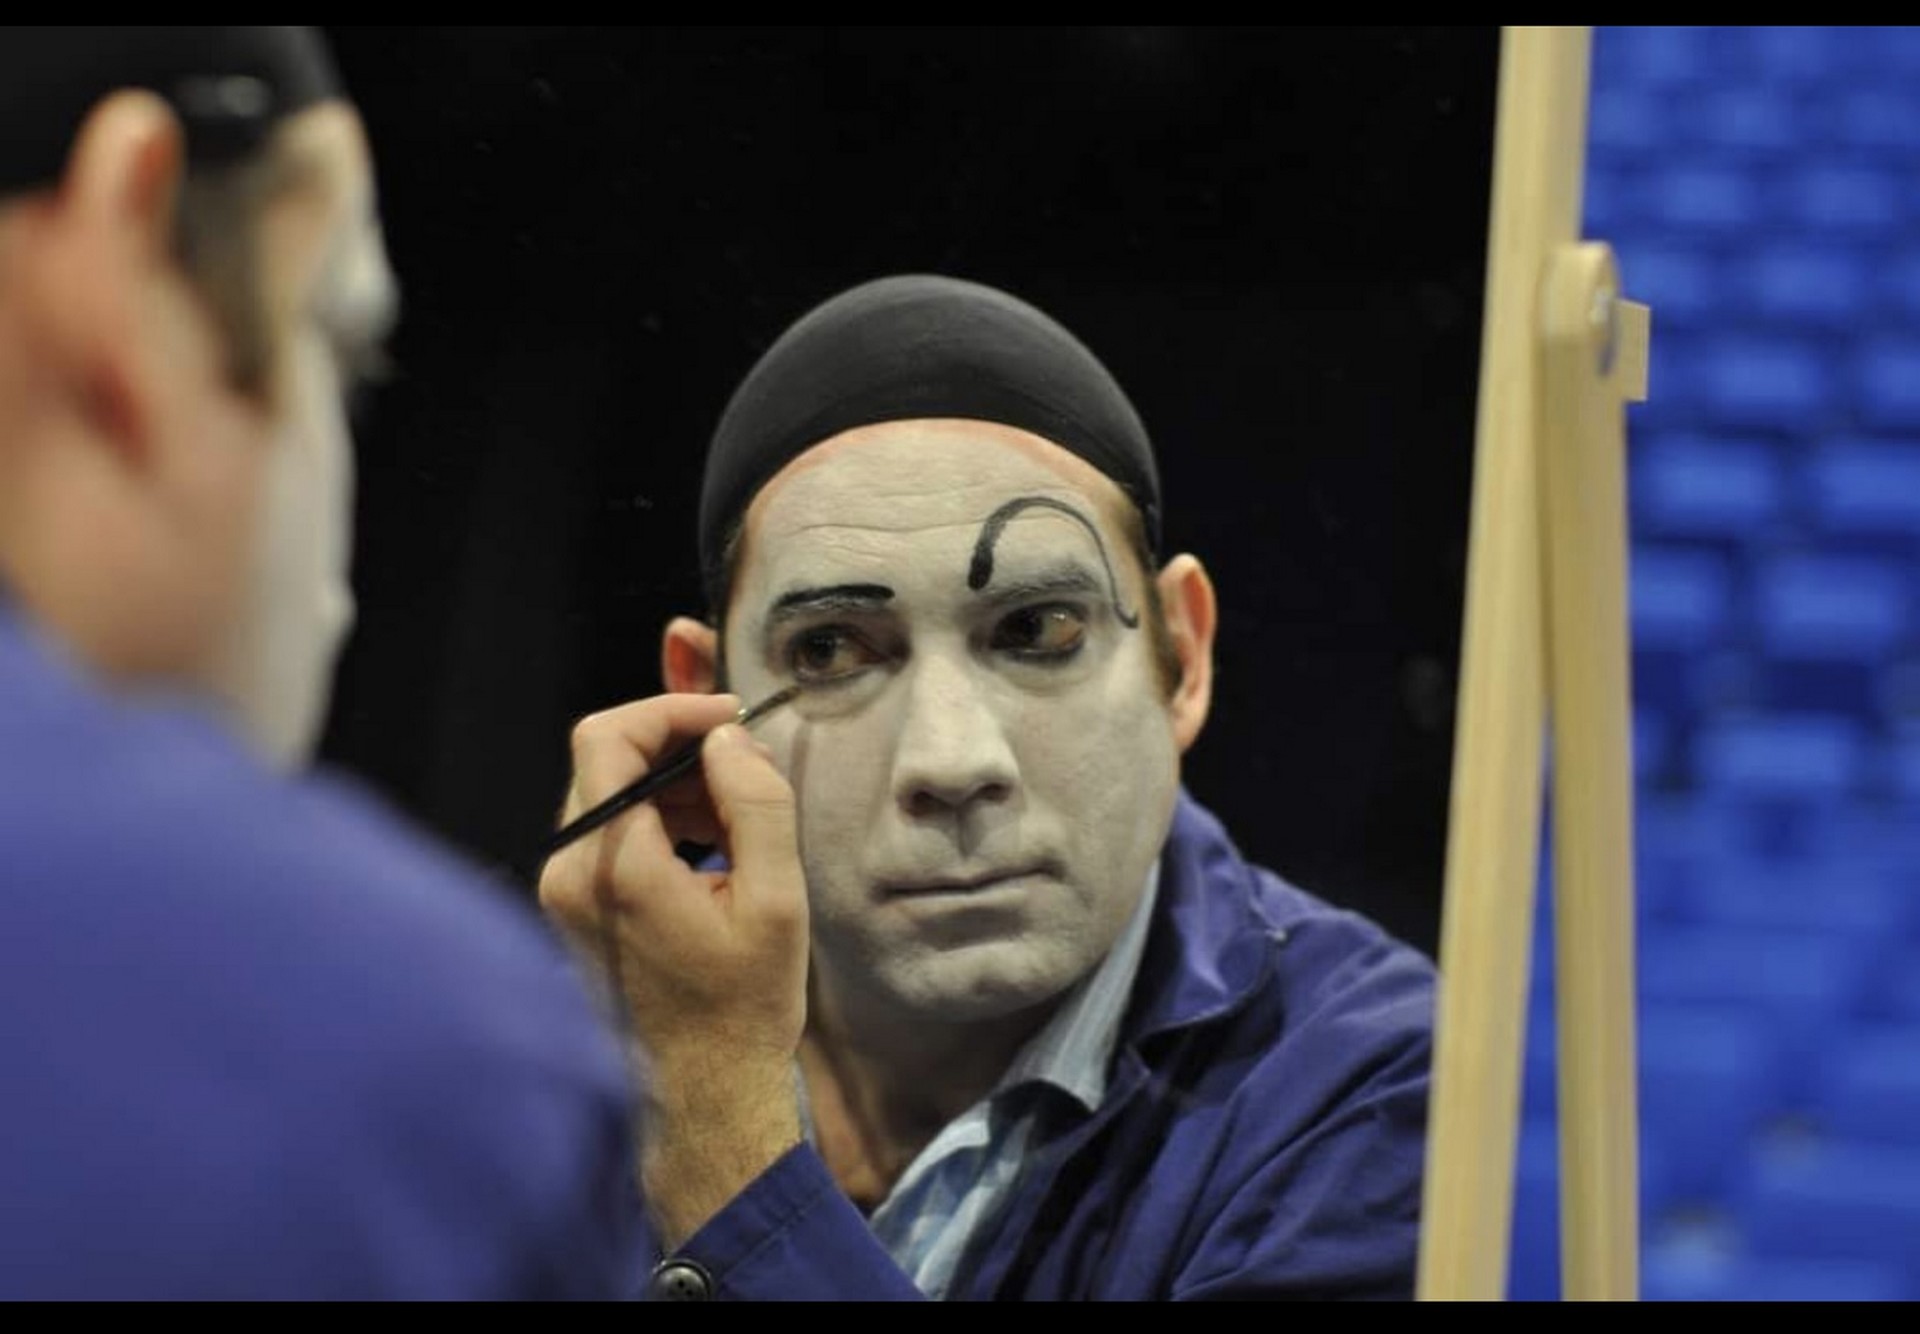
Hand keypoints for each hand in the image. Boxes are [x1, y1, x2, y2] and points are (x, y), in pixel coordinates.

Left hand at [539, 693, 808, 1244]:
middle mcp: (568, 874)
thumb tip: (728, 739)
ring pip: (606, 792)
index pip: (607, 737)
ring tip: (736, 817)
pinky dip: (655, 818)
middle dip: (678, 746)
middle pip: (604, 758)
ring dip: (671, 784)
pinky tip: (709, 848)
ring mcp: (561, 894)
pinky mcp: (569, 910)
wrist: (699, 1098)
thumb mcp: (774, 901)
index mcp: (613, 867)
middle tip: (745, 769)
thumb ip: (755, 805)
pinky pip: (605, 831)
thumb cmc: (742, 1009)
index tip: (730, 721)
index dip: (670, 711)